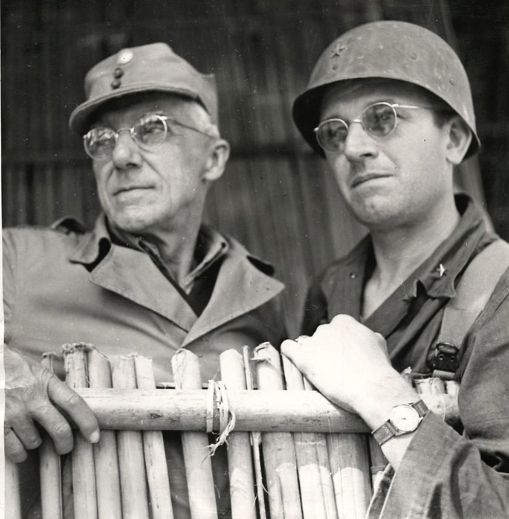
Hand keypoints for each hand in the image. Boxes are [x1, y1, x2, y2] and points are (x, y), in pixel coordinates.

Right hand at [3, 345, 99, 461]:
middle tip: (65, 448)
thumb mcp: (38, 371)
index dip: (87, 422)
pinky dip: (19, 453)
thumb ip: (52, 387)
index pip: (74, 403)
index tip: (94, 436)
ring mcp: (15, 411)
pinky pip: (14, 448)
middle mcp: (33, 397)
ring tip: (32, 434)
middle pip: (59, 428)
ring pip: (35, 441)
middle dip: (65, 443)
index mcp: (47, 382)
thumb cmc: (13, 367)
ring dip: (36, 443)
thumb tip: (70, 406)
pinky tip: (20, 448)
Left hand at [281, 314, 414, 419]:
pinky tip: (294, 361)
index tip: (342, 359)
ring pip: (305, 345)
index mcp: (343, 322)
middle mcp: (326, 328)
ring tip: (321, 374)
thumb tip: (364, 336)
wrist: (373, 388)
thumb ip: (365, 336)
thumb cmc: (378, 369)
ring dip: (311, 356)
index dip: (338, 345)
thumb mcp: (378, 343)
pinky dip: (290, 353)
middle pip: (320, 338)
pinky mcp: (303, 357)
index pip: (334, 330)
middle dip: (325, 351)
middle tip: (334, 370)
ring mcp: (313, 342)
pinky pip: (288, 348)